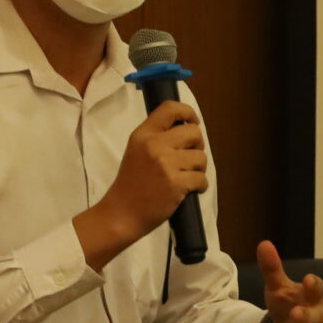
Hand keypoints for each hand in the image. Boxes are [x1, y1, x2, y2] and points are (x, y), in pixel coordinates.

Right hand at [76, 101, 209, 269]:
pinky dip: (200, 185)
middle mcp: (154, 145)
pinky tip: (191, 189)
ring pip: (201, 157)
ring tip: (188, 176)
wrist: (121, 214)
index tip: (193, 122)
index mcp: (143, 134)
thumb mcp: (136, 151)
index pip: (170, 109)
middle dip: (198, 145)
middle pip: (194, 132)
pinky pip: (201, 178)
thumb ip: (156, 138)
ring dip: (199, 168)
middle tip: (190, 157)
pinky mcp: (175, 184)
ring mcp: (165, 164)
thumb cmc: (130, 184)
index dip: (188, 112)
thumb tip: (187, 130)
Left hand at [255, 241, 322, 322]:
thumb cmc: (288, 302)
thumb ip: (272, 268)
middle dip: (307, 315)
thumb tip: (263, 244)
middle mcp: (315, 318)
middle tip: (296, 312)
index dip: (313, 286)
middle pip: (316, 317)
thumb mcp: (278, 286)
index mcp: (312, 298)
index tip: (308, 279)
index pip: (317, 290)